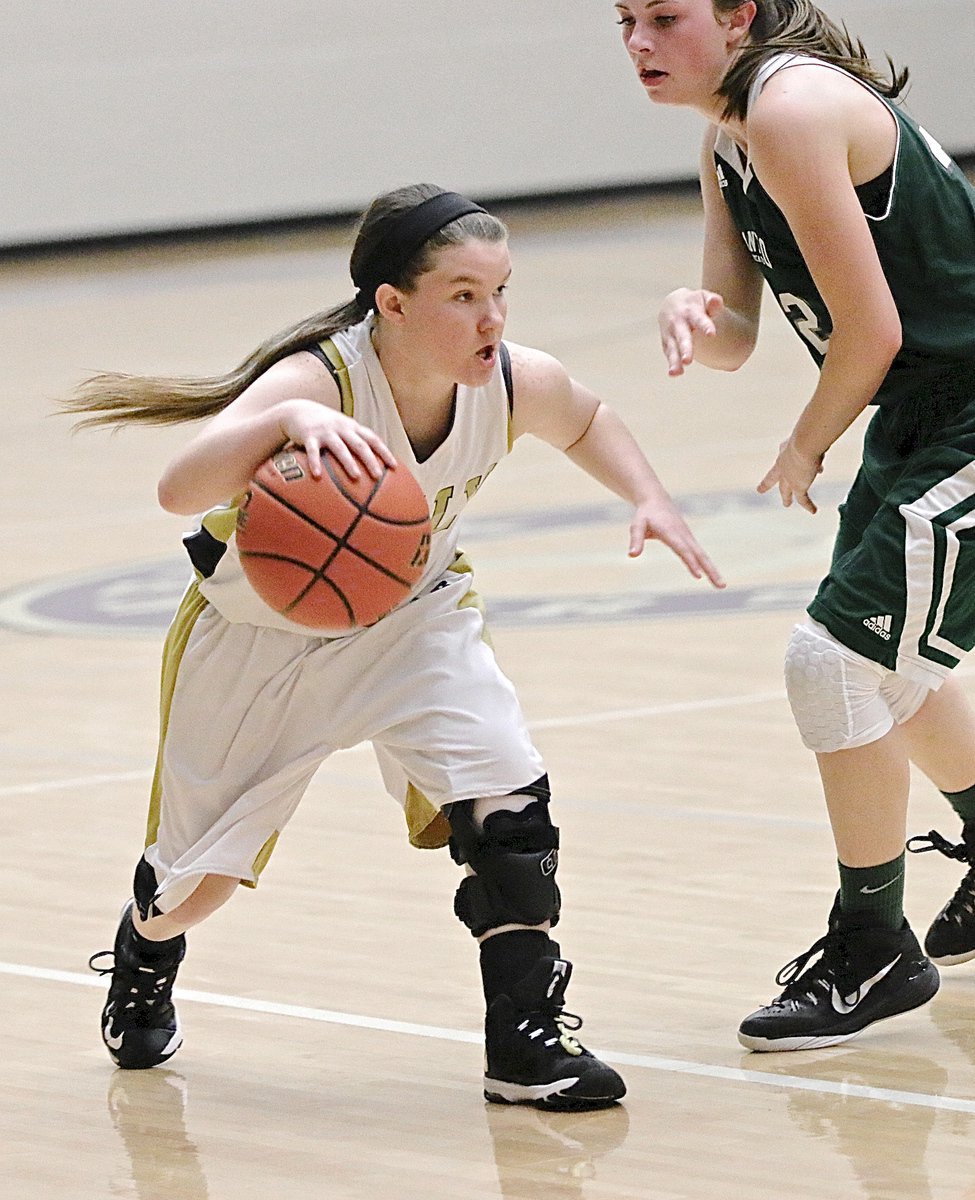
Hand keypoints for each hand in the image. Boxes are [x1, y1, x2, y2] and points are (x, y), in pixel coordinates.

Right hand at [278, 400, 396, 480]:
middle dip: (370, 460)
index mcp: (352, 428)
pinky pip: (313, 451)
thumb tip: (372, 465)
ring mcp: (325, 431)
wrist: (298, 410)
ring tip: (356, 477)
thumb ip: (355, 442)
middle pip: (359, 444)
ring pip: (340, 447)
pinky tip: (317, 475)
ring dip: (349, 462)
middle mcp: (341, 428)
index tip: (394, 466)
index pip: (372, 439)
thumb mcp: (343, 428)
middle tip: (378, 475)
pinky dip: (315, 463)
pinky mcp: (309, 436)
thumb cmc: (325, 425)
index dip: (384, 452)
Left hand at [629, 499, 724, 588]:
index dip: (690, 562)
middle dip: (710, 570)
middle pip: (700, 555)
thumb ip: (636, 540)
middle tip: (721, 585)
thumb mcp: (637, 525)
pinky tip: (713, 576)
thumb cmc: (645, 514)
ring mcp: (689, 538)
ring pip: (702, 556)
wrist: (656, 500)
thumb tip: (632, 555)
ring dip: (712, 570)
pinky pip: (699, 555)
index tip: (698, 575)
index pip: (682, 549)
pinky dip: (707, 565)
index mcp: (671, 532)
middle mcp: (684, 535)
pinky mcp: (689, 540)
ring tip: (721, 585)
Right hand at [658, 288, 724, 376]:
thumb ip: (712, 301)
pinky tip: (674, 374)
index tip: (712, 334)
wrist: (671, 303)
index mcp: (691, 311)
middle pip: (682, 337)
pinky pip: (669, 354)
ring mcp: (670, 334)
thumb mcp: (703, 297)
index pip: (699, 319)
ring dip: (674, 360)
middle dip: (685, 349)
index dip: (705, 326)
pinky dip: (671, 363)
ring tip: (676, 373)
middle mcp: (678, 323)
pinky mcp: (666, 343)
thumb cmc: (694, 302)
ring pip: (672, 348)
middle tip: (687, 360)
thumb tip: (717, 302)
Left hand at [757, 436, 823, 513]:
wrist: (805, 443)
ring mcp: (788, 478)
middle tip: (760, 489)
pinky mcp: (798, 487)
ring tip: (786, 503)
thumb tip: (821, 459)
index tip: (783, 458)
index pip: (782, 457)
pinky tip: (813, 511)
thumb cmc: (810, 435)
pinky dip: (808, 505)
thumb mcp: (811, 441)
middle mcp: (782, 465)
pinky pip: (803, 499)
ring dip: (786, 498)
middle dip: (768, 483)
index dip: (786, 459)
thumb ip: (814, 449)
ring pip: (785, 491)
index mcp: (784, 451)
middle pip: (774, 477)